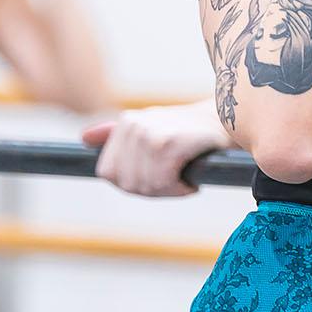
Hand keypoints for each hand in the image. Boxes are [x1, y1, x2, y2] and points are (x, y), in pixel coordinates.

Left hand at [82, 102, 230, 196]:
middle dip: (152, 188)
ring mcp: (149, 133)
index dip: (132, 182)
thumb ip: (118, 135)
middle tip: (175, 176)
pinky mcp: (168, 143)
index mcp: (126, 122)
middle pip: (126, 183)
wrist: (228, 124)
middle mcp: (134, 124)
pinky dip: (179, 188)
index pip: (108, 173)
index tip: (156, 174)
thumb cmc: (191, 132)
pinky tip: (191, 176)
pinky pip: (163, 183)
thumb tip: (84, 137)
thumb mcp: (153, 128)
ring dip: (168, 189)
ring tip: (183, 174)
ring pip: (144, 185)